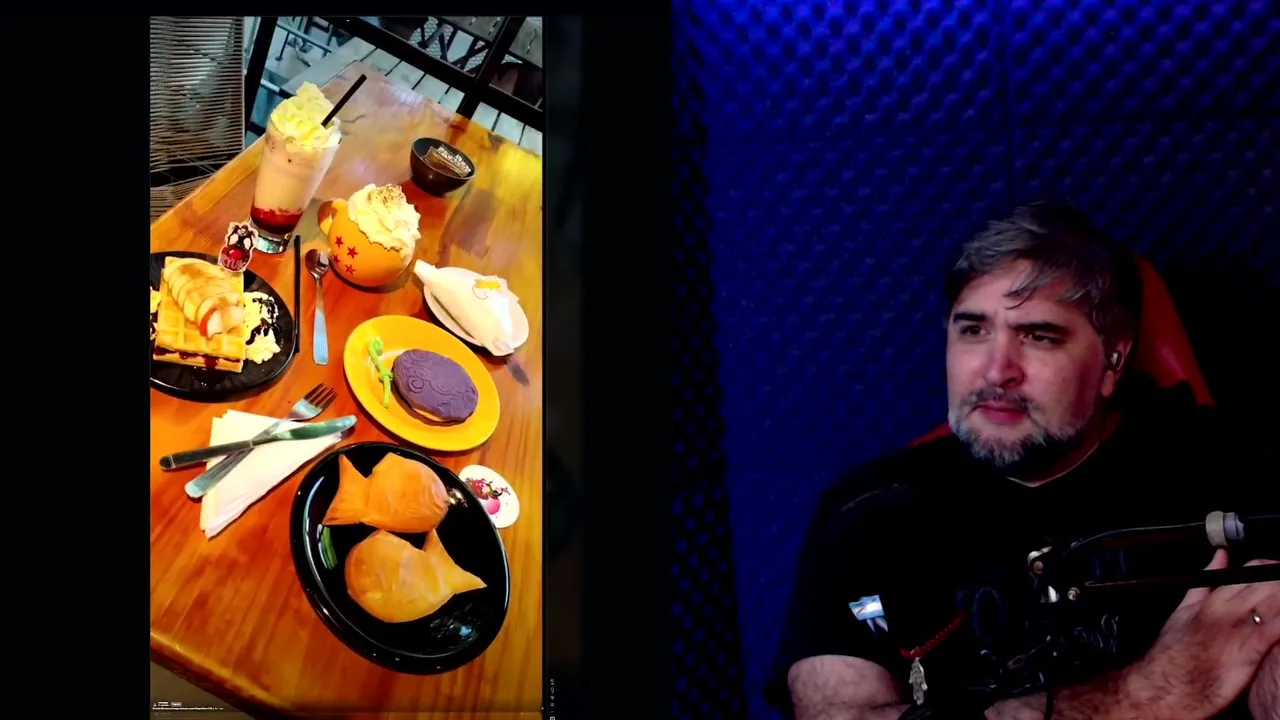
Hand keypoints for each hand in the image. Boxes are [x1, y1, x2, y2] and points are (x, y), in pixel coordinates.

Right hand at [1123, 551, 1279, 719]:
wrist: (1162, 686)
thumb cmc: (1173, 653)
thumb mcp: (1185, 610)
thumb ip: (1207, 583)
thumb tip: (1220, 558)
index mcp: (1215, 599)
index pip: (1253, 571)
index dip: (1271, 569)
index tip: (1278, 573)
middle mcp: (1227, 610)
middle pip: (1267, 582)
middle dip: (1279, 582)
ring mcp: (1237, 629)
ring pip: (1271, 599)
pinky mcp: (1247, 652)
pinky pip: (1273, 630)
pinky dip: (1279, 623)